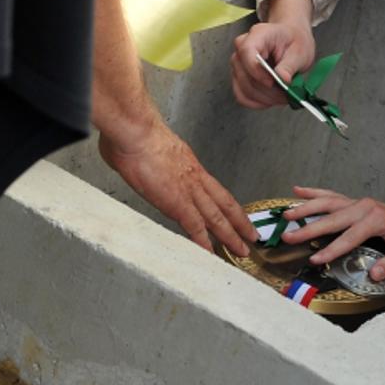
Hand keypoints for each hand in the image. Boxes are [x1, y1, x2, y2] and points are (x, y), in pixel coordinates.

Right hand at [99, 121, 256, 254]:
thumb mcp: (150, 145)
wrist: (135, 130)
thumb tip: (132, 158)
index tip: (237, 215)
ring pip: (216, 218)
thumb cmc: (135, 132)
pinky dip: (203, 242)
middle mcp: (194, 178)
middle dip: (239, 223)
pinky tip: (210, 254)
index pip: (214, 189)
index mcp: (189, 164)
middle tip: (252, 237)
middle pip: (224, 204)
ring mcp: (187, 190)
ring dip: (229, 236)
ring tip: (241, 251)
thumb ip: (148, 157)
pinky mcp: (175, 201)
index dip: (228, 204)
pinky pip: (194, 226)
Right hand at [231, 0, 315, 108]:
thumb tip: (283, 79)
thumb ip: (289, 66)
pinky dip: (257, 102)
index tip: (273, 82)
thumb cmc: (294, 41)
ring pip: (243, 88)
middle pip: (245, 75)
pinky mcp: (239, 76)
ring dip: (264, 98)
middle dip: (267, 90)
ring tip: (282, 97)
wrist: (291, 39)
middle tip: (287, 95)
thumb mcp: (299, 51)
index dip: (258, 71)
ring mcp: (239, 62)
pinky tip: (271, 100)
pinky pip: (242, 95)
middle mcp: (243, 47)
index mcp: (258, 34)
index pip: (247, 52)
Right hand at [279, 186, 384, 280]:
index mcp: (377, 220)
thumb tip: (374, 273)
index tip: (316, 258)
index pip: (350, 237)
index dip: (332, 249)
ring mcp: (360, 204)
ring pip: (328, 203)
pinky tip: (298, 191)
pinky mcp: (356, 204)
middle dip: (309, 228)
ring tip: (286, 214)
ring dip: (306, 207)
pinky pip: (332, 196)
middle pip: (333, 218)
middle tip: (288, 236)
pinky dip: (314, 193)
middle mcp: (366, 207)